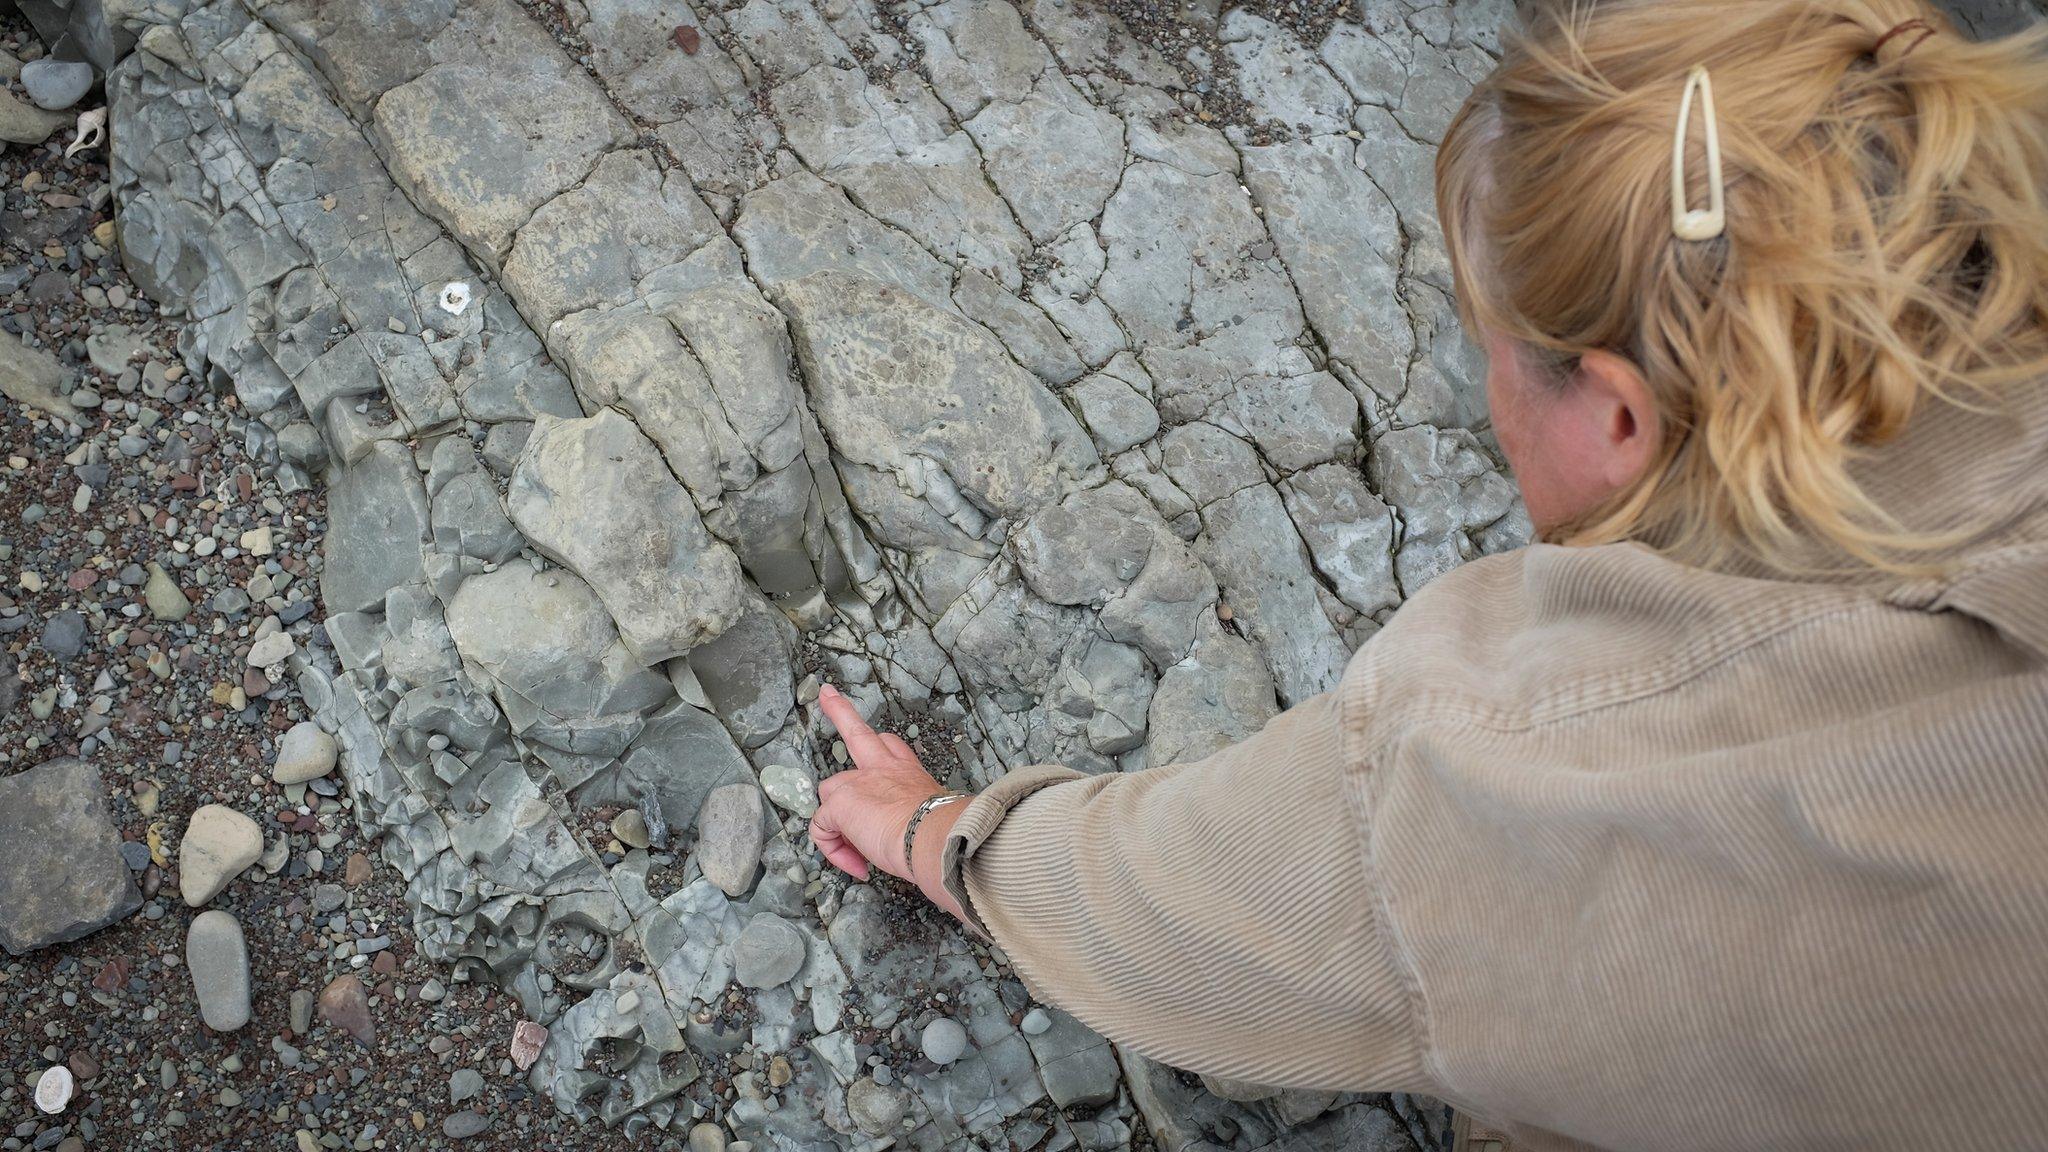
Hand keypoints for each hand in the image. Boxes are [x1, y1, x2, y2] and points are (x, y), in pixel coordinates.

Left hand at [809, 684, 947, 881]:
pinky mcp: (840, 803)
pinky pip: (822, 828)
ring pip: (830, 789)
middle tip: (828, 694)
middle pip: (858, 734)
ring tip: (847, 847)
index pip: (892, 747)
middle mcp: (883, 770)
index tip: (877, 737)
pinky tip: (856, 864)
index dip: (882, 742)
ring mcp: (858, 782)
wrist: (937, 836)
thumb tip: (927, 846)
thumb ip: (924, 820)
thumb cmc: (944, 833)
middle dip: (841, 712)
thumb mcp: (936, 818)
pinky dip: (834, 849)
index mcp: (907, 774)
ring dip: (832, 814)